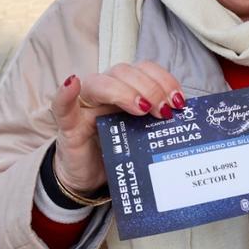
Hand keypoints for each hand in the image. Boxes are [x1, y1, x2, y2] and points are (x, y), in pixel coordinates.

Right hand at [49, 61, 184, 196]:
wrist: (91, 177)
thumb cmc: (120, 152)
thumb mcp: (145, 135)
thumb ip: (159, 123)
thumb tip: (187, 118)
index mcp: (126, 89)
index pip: (144, 70)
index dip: (163, 79)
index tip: (179, 101)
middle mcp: (105, 91)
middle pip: (124, 72)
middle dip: (150, 88)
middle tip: (165, 111)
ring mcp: (84, 106)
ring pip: (100, 83)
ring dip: (123, 91)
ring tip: (142, 109)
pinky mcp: (68, 126)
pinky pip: (61, 106)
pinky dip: (65, 93)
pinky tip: (72, 83)